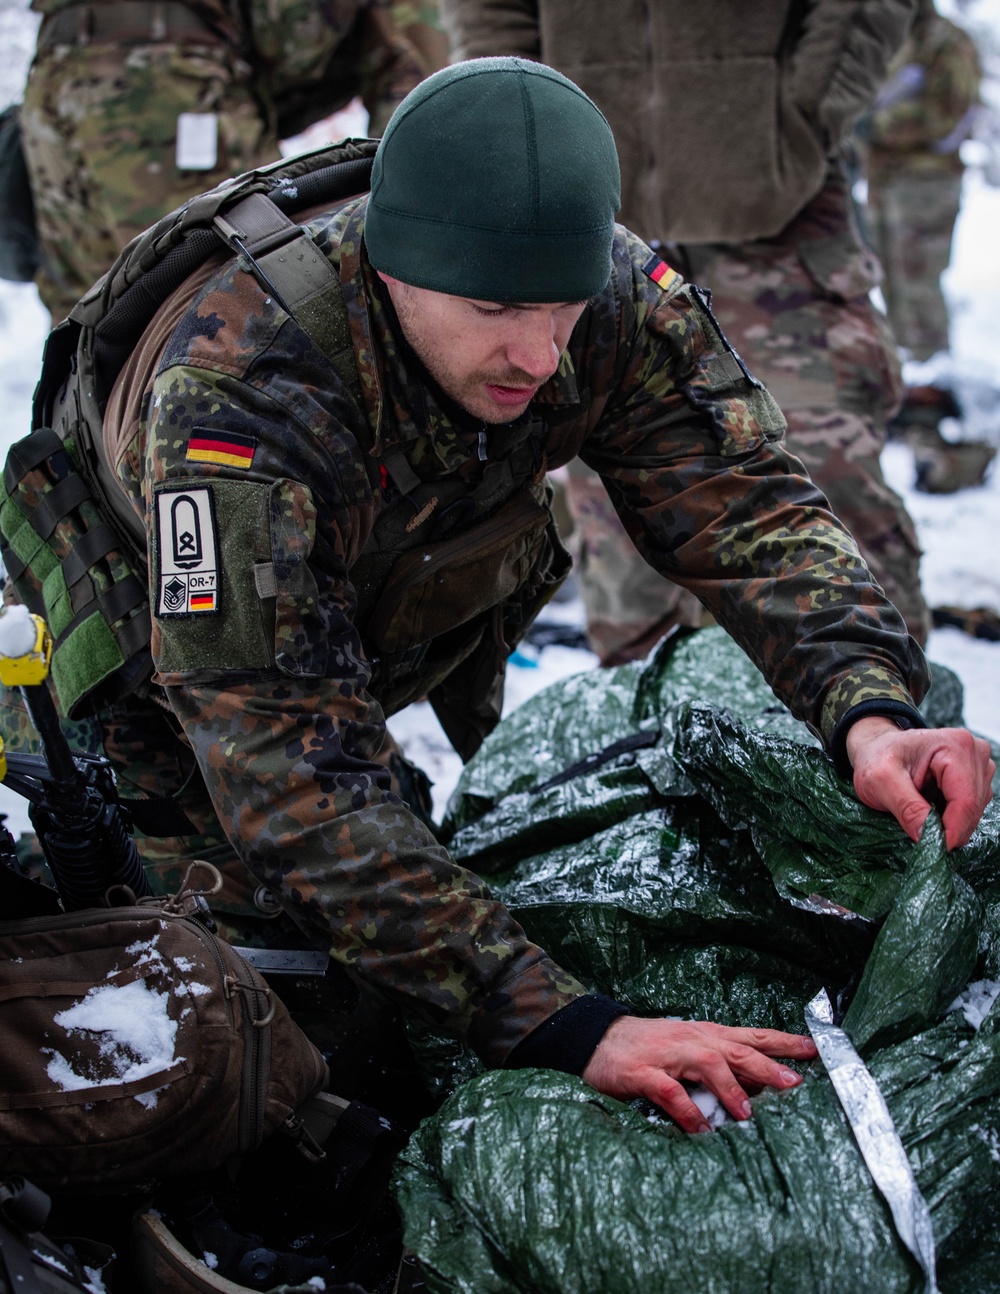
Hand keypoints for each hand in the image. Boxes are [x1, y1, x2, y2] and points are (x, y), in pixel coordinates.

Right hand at [581, 1015, 816, 1132]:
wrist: (598, 1038)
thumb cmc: (648, 1046)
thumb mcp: (688, 1048)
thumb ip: (720, 1065)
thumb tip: (759, 1087)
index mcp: (706, 1034)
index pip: (752, 1035)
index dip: (783, 1042)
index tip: (814, 1050)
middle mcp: (691, 1040)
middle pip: (737, 1048)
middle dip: (767, 1065)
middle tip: (794, 1083)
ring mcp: (668, 1055)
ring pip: (706, 1064)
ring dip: (730, 1088)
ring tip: (749, 1114)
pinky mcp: (643, 1072)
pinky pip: (669, 1092)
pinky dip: (687, 1111)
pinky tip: (700, 1130)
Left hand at [846, 717, 994, 849]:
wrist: (876, 749)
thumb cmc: (876, 757)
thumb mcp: (880, 780)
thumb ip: (905, 807)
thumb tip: (927, 835)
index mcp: (953, 746)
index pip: (965, 800)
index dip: (952, 831)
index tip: (935, 848)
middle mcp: (973, 752)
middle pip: (973, 807)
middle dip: (950, 828)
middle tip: (922, 835)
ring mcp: (977, 764)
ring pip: (975, 810)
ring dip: (950, 822)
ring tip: (921, 814)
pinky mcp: (975, 777)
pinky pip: (972, 808)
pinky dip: (952, 817)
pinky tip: (931, 809)